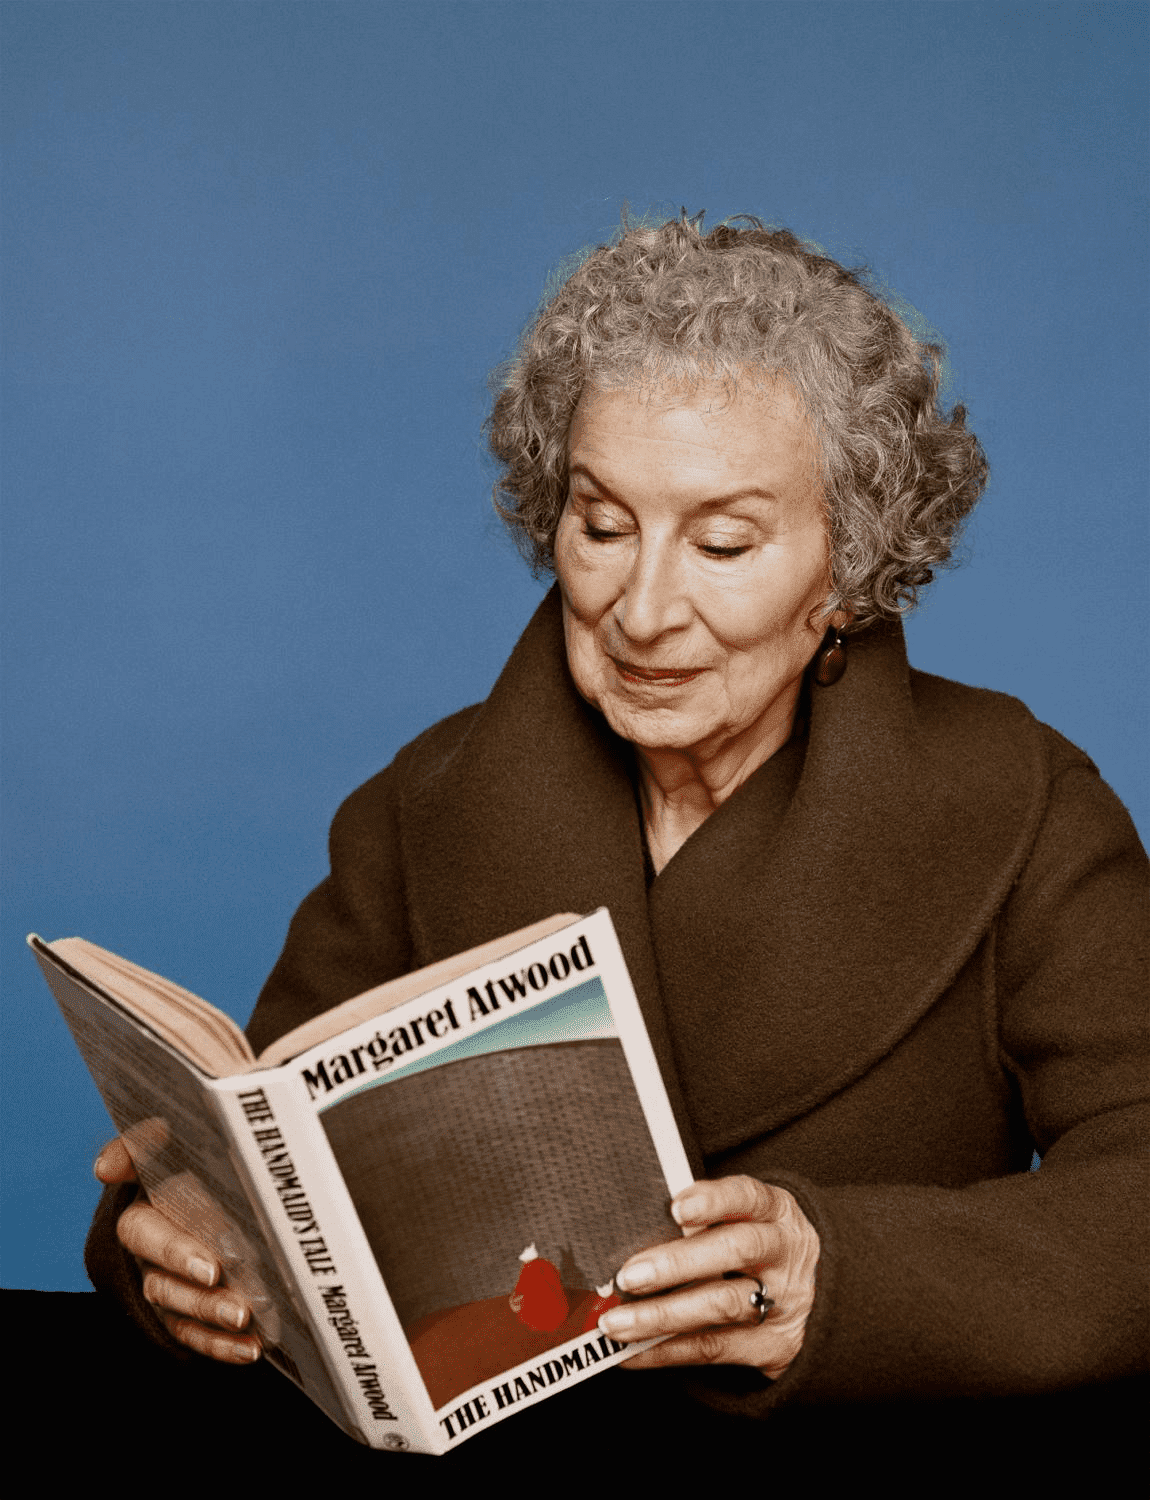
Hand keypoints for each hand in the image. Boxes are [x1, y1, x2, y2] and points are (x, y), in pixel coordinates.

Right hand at [95, 1135, 260, 1364]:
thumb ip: (140, 1144)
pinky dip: (221, 1346)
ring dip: (213, 1319)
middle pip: (164, 1282)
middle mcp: (144, 1258)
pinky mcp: (179, 1314)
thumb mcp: (165, 1142)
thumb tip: (105, 1167)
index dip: (176, 1252)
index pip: (145, 1234)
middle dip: (202, 1296)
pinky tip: (251, 1349)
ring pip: (180, 1310)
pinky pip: (193, 1336)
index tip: (213, 1267)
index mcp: (139, 1215)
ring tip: (248, 1323)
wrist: (203, 1185)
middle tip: (241, 1306)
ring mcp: (161, 1288)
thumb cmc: (183, 1159)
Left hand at [598, 1175, 818, 1378]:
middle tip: (629, 1275)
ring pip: (723, 1304)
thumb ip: (702, 1223)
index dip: (713, 1200)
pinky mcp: (773, 1346)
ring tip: (617, 1322)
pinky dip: (666, 1350)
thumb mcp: (746, 1222)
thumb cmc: (757, 1249)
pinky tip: (632, 1351)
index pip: (748, 1197)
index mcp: (775, 1212)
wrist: (821, 1299)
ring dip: (662, 1315)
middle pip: (736, 1250)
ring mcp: (783, 1301)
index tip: (676, 1207)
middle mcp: (784, 1252)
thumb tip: (631, 1237)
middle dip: (678, 1263)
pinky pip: (715, 1348)